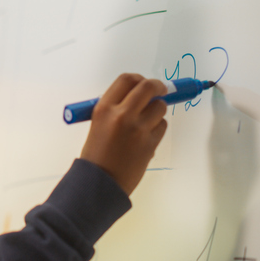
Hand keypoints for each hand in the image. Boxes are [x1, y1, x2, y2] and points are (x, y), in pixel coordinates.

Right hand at [79, 73, 168, 195]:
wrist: (100, 182)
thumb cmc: (96, 154)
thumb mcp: (98, 124)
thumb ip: (116, 108)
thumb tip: (139, 96)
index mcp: (104, 108)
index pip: (127, 79)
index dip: (139, 78)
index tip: (144, 83)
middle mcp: (122, 115)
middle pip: (148, 87)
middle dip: (158, 86)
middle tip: (161, 90)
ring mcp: (138, 129)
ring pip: (160, 107)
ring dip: (157, 110)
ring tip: (147, 121)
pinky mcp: (150, 142)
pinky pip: (162, 125)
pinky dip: (158, 128)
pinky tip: (146, 136)